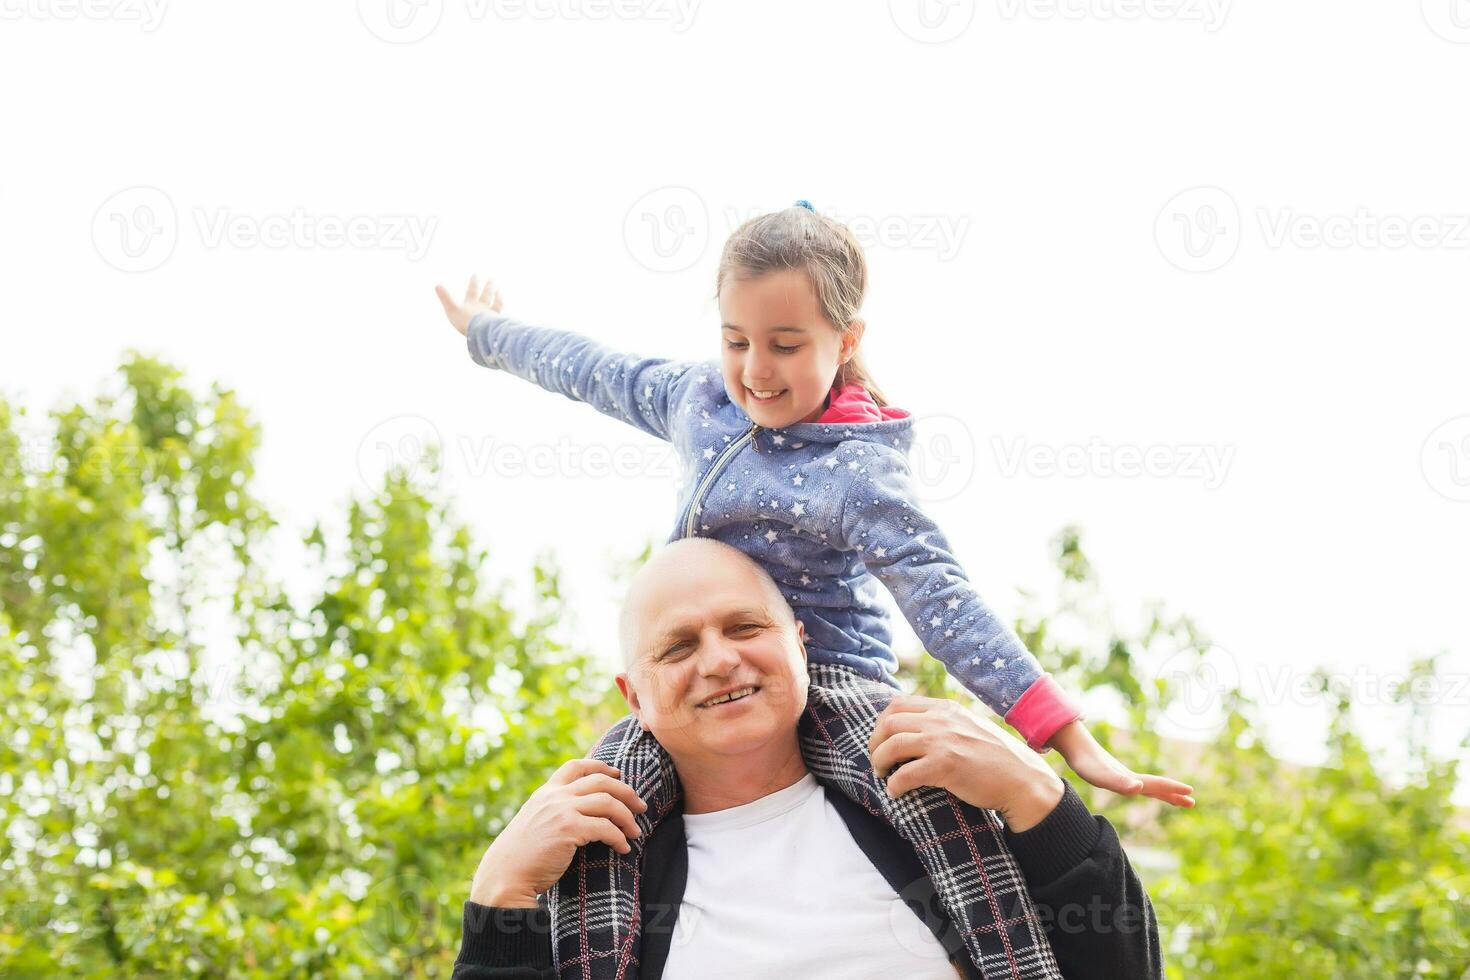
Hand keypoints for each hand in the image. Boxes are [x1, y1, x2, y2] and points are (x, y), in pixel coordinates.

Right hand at [435, 275, 502, 336]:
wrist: (480, 333)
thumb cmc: (465, 322)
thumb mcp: (452, 310)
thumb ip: (445, 298)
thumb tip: (437, 285)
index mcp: (471, 304)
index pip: (472, 291)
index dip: (473, 282)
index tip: (476, 274)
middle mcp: (482, 308)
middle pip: (486, 295)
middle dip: (488, 287)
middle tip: (492, 279)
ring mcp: (491, 316)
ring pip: (496, 304)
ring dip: (498, 297)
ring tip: (499, 292)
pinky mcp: (496, 324)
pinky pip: (501, 317)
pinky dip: (503, 314)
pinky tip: (504, 313)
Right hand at [467, 759, 647, 907]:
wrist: (505, 876)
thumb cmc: (522, 858)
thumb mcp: (536, 823)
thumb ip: (554, 812)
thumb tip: (582, 814)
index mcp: (545, 793)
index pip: (575, 766)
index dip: (600, 766)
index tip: (618, 774)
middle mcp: (554, 796)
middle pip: (600, 781)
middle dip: (626, 791)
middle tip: (640, 807)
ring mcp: (561, 810)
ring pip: (608, 802)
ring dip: (627, 817)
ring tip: (635, 832)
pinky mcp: (568, 828)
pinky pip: (605, 827)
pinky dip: (619, 837)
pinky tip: (624, 848)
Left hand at [868, 694, 1065, 831]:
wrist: (1024, 781)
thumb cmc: (996, 759)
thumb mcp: (969, 727)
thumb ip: (945, 723)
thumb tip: (913, 729)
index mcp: (946, 708)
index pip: (898, 703)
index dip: (882, 723)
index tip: (881, 740)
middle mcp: (942, 720)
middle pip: (889, 722)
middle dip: (875, 742)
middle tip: (877, 760)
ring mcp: (944, 741)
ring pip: (892, 745)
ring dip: (879, 761)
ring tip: (882, 775)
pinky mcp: (946, 766)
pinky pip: (904, 774)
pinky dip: (894, 785)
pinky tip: (896, 792)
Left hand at [1046, 720, 1194, 807]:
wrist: (1075, 746)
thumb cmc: (1086, 763)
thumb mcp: (1101, 776)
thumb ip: (1119, 782)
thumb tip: (1139, 788)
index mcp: (1130, 779)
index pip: (1156, 785)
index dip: (1172, 789)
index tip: (1191, 792)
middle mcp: (1129, 777)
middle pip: (1156, 787)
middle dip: (1173, 795)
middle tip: (1192, 802)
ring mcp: (1123, 776)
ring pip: (1147, 786)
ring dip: (1162, 793)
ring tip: (1176, 799)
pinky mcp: (1113, 776)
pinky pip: (1134, 785)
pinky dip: (1144, 789)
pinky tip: (1142, 788)